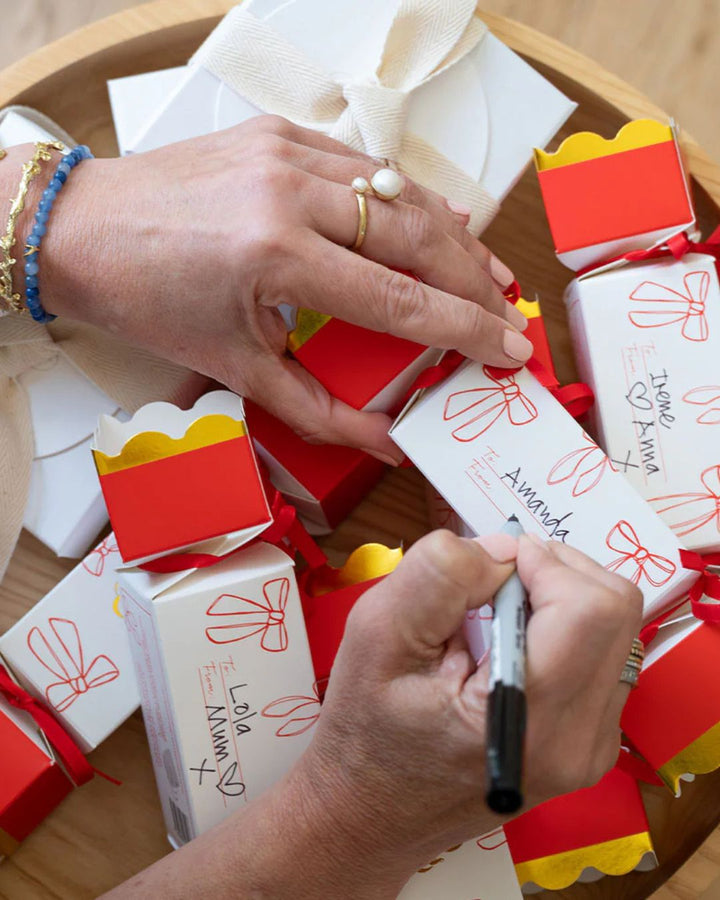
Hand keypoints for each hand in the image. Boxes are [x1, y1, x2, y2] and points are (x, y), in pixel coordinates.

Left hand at [11, 117, 528, 462]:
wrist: (84, 229)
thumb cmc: (150, 300)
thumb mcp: (235, 366)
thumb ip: (320, 408)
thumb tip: (388, 441)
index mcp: (277, 254)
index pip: (399, 300)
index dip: (463, 331)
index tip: (507, 349)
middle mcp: (290, 192)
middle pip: (416, 236)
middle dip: (474, 281)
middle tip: (509, 315)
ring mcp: (288, 153)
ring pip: (401, 192)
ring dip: (453, 236)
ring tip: (490, 274)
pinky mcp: (281, 135)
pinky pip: (367, 166)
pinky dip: (409, 199)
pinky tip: (440, 222)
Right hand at [294, 530, 642, 889]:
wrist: (371, 812)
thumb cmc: (366, 730)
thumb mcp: (376, 632)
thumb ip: (440, 575)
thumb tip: (506, 550)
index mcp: (529, 721)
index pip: (590, 609)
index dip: (545, 564)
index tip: (492, 566)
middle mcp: (579, 741)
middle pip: (615, 610)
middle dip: (557, 572)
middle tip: (495, 582)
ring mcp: (593, 748)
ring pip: (617, 628)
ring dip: (562, 597)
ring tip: (497, 617)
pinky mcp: (593, 745)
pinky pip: (606, 655)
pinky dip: (566, 627)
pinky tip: (513, 644)